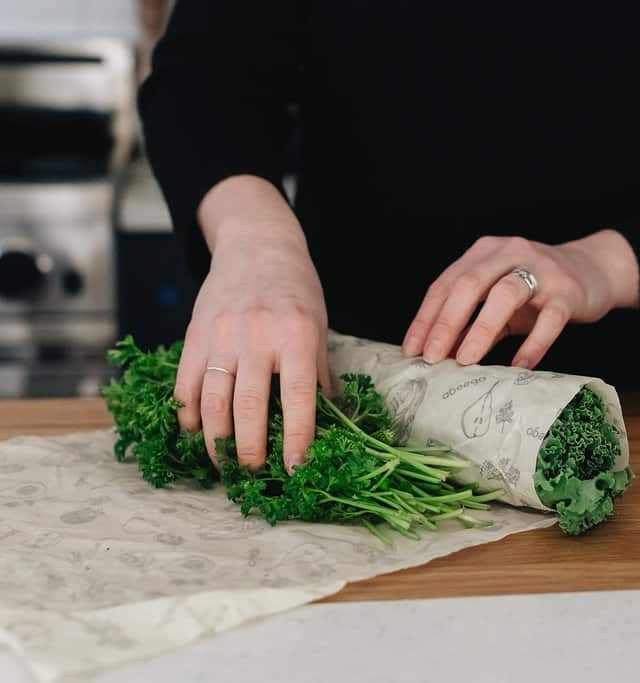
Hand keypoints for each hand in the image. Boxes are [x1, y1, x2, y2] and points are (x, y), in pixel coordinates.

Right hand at [174, 176, 330, 472]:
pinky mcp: (194, 335)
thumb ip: (318, 373)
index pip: (297, 399)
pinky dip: (188, 414)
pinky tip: (196, 432)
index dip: (296, 439)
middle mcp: (256, 337)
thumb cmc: (296, 290)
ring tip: (223, 463)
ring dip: (215, 441)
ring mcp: (221, 336)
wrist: (257, 246)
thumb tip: (332, 420)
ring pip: (211, 401)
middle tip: (254, 472)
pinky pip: (185, 383)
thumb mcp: (318, 327)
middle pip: (248, 408)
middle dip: (250, 450)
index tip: (295, 469)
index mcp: (296, 337)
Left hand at [402, 229, 639, 367]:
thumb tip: (438, 354)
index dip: (426, 317)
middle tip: (432, 357)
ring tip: (466, 360)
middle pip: (470, 283)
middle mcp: (510, 253)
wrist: (593, 271)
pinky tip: (518, 366)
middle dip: (446, 322)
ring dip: (481, 329)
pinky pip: (549, 320)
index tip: (412, 349)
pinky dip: (532, 345)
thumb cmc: (536, 289)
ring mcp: (541, 271)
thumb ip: (470, 321)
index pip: (447, 283)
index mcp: (485, 252)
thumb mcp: (498, 300)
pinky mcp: (568, 292)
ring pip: (506, 295)